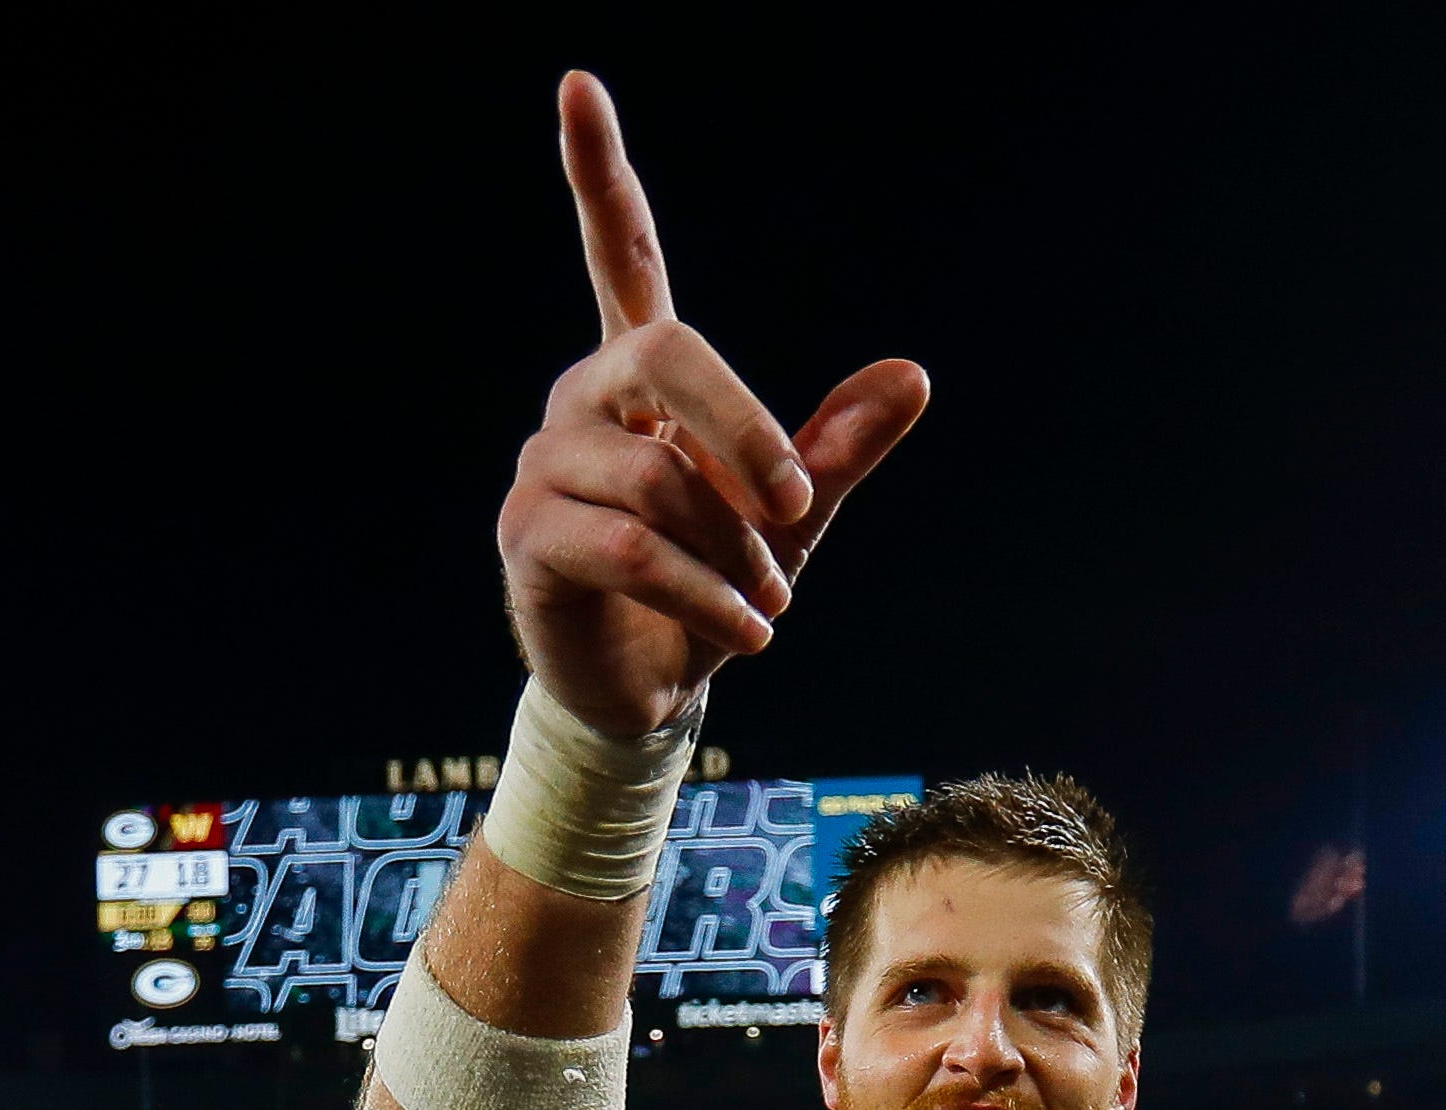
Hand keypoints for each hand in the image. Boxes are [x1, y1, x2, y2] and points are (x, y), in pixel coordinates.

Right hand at [496, 73, 931, 739]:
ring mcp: (547, 465)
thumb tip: (914, 376)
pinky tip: (748, 633)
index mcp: (642, 377)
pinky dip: (706, 596)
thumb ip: (839, 447)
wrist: (651, 685)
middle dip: (748, 431)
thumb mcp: (793, 515)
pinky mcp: (531, 537)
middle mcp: (584, 400)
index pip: (620, 256)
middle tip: (799, 500)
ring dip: (738, 549)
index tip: (581, 86)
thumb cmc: (714, 581)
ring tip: (771, 603)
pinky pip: (632, 550)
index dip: (601, 174)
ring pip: (659, 479)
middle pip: (668, 360)